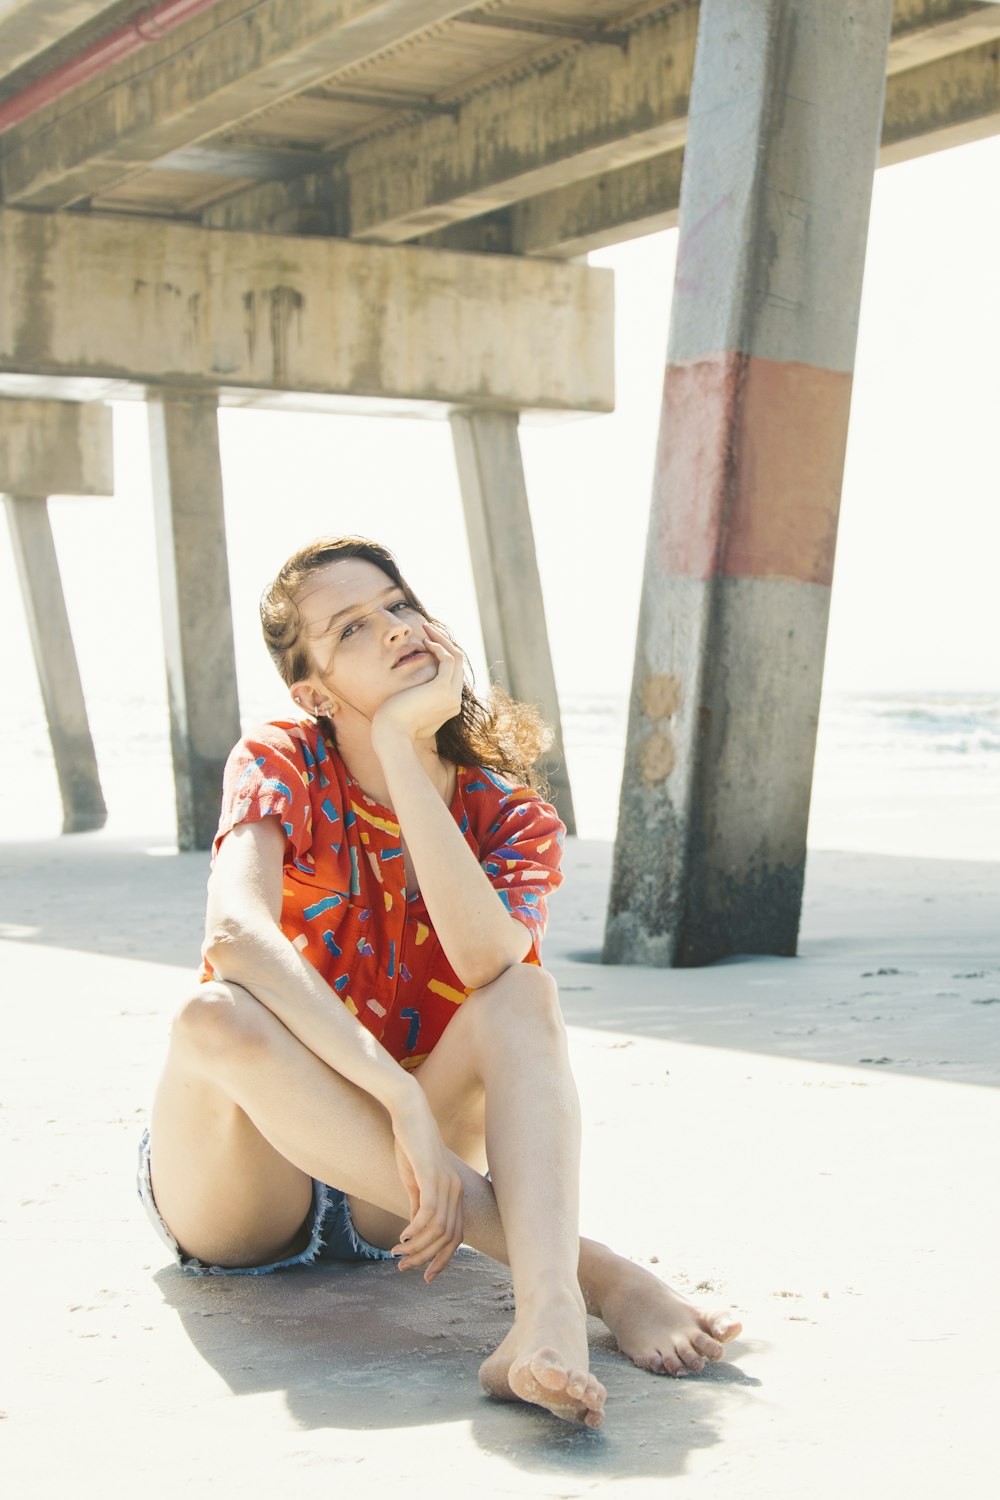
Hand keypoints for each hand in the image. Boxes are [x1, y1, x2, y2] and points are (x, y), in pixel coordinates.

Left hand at [371, 622, 463, 746]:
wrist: (391, 734)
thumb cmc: (395, 725)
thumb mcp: (413, 713)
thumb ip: (422, 705)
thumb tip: (418, 698)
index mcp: (450, 705)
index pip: (454, 673)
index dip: (445, 655)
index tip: (430, 643)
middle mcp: (455, 700)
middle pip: (459, 663)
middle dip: (445, 643)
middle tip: (429, 629)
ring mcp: (451, 695)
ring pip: (456, 657)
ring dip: (442, 640)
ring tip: (427, 628)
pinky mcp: (442, 688)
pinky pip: (447, 659)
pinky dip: (438, 647)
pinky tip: (425, 642)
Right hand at [388, 1087, 464, 1281]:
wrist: (408, 1113)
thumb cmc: (410, 1145)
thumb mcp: (414, 1181)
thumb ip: (418, 1204)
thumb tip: (415, 1231)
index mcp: (454, 1193)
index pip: (457, 1236)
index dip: (444, 1259)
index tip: (426, 1276)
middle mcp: (455, 1190)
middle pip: (449, 1238)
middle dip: (427, 1258)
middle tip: (403, 1267)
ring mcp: (446, 1182)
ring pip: (438, 1229)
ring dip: (417, 1247)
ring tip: (398, 1253)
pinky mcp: (431, 1175)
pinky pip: (428, 1212)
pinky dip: (416, 1230)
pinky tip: (402, 1238)